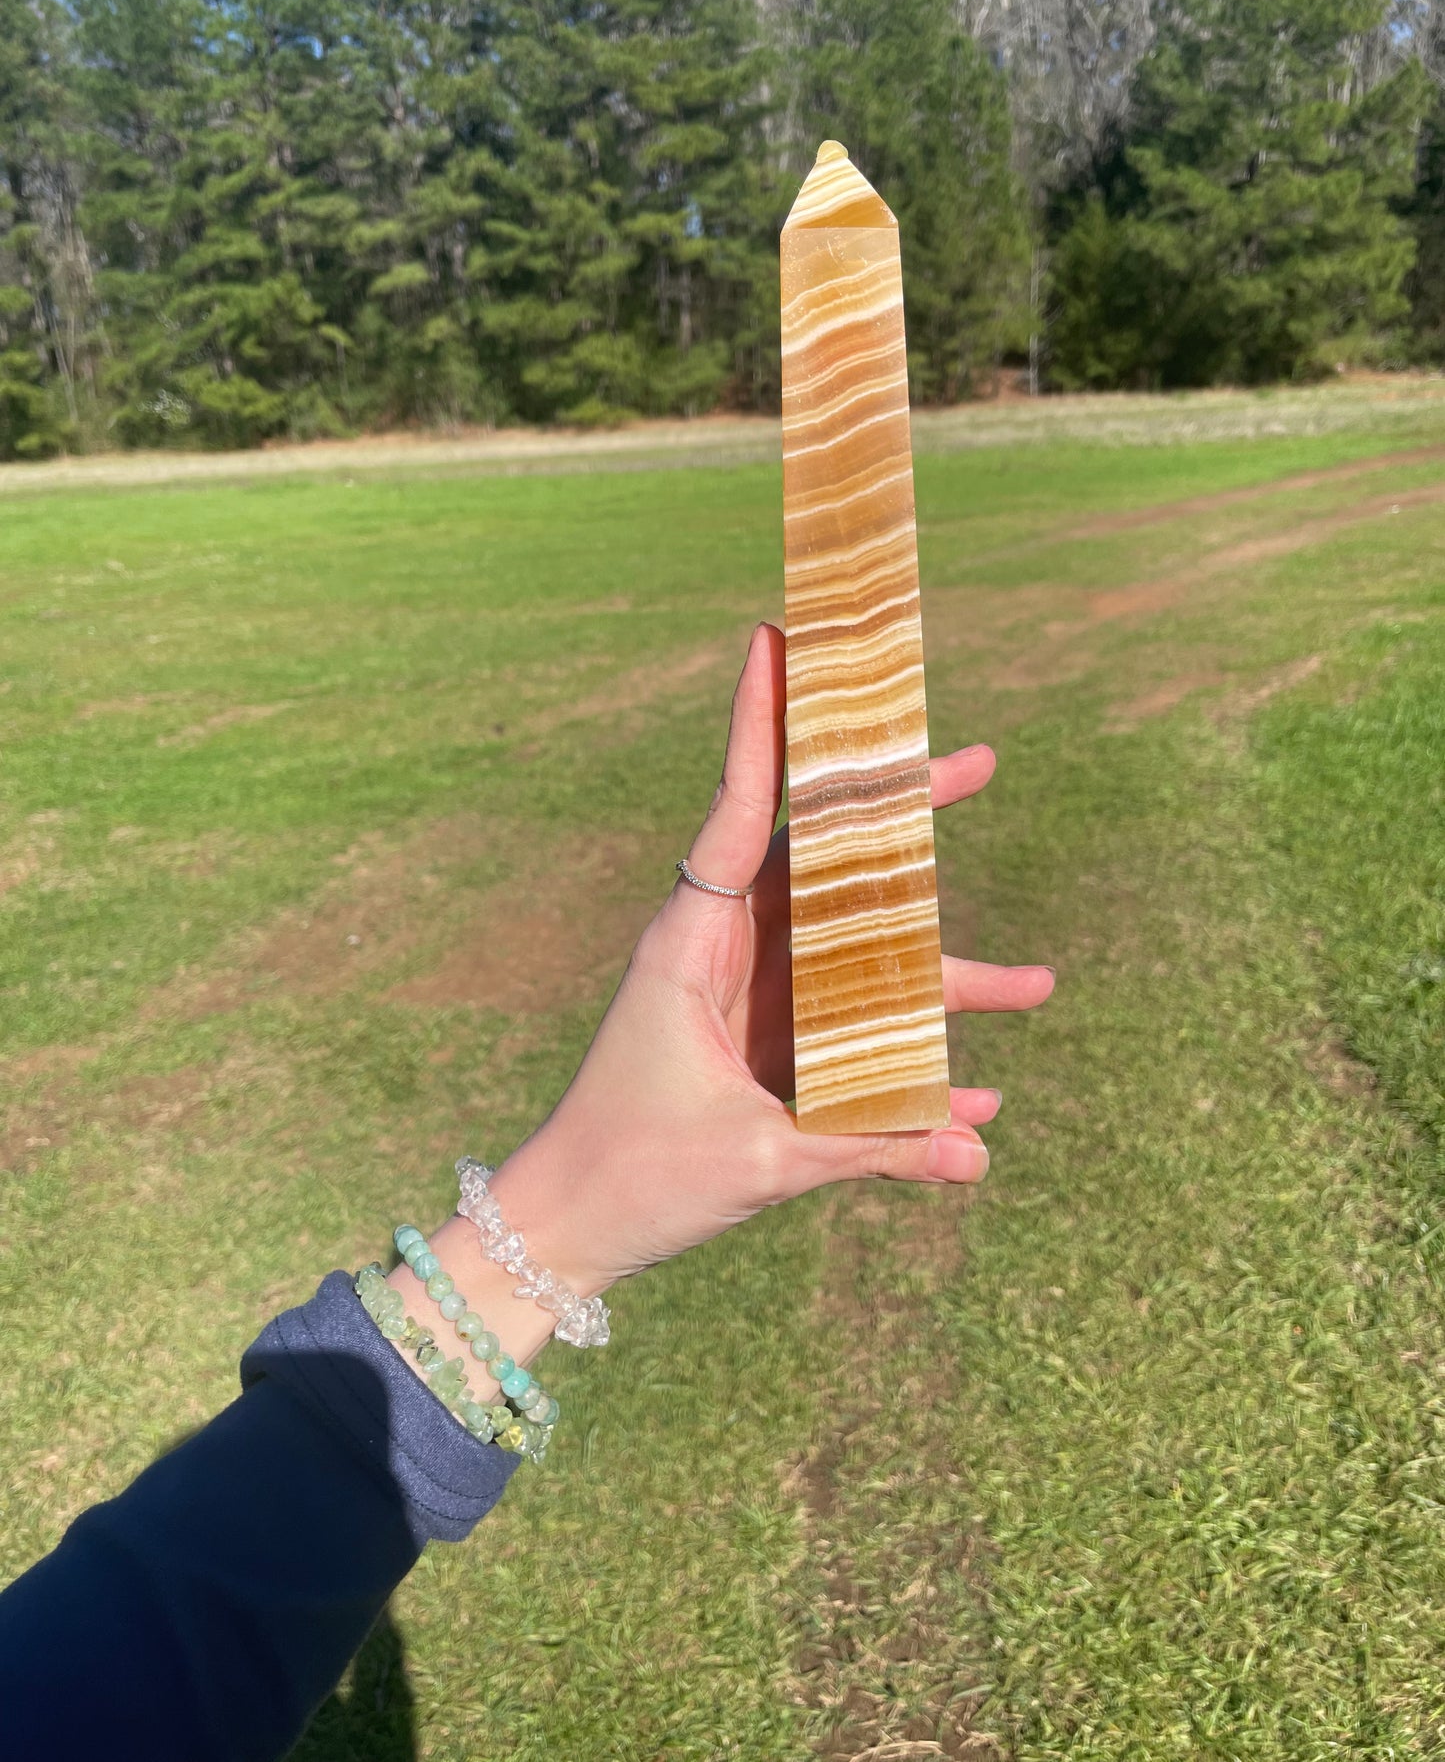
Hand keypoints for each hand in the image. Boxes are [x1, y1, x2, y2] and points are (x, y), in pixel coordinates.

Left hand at [490, 623, 1054, 1294]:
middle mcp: (730, 952)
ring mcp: (755, 999)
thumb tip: (979, 1150)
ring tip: (1037, 984)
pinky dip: (913, 1065)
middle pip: (827, 863)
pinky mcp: (771, 1050)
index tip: (779, 638)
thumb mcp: (756, 1157)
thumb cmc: (634, 1172)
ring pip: (861, 958)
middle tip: (978, 761)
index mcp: (696, 940)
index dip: (763, 726)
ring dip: (942, 970)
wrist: (571, 1231)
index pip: (739, 807)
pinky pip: (857, 1039)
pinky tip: (976, 1103)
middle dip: (904, 818)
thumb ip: (869, 1146)